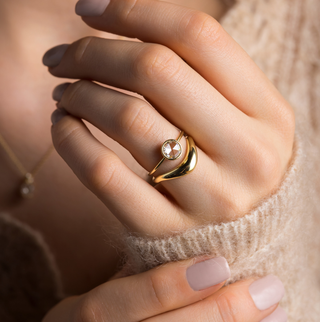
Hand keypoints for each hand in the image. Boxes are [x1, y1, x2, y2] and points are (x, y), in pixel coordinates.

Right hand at [42, 255, 285, 321]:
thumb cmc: (109, 312)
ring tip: (276, 312)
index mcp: (78, 321)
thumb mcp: (111, 290)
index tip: (217, 264)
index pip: (112, 306)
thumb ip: (139, 271)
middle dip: (218, 314)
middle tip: (267, 288)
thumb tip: (194, 242)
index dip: (164, 286)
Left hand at [43, 0, 294, 236]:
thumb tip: (115, 20)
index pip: (198, 37)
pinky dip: (70, 142)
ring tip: (65, 90)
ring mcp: (209, 198)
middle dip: (94, 52)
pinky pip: (106, 177)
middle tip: (63, 57)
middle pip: (157, 72)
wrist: (244, 227)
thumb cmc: (234, 158)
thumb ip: (197, 70)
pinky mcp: (167, 229)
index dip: (135, 12)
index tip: (89, 10)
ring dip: (80, 93)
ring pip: (128, 119)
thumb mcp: (240, 111)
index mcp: (269, 114)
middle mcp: (247, 155)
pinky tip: (61, 126)